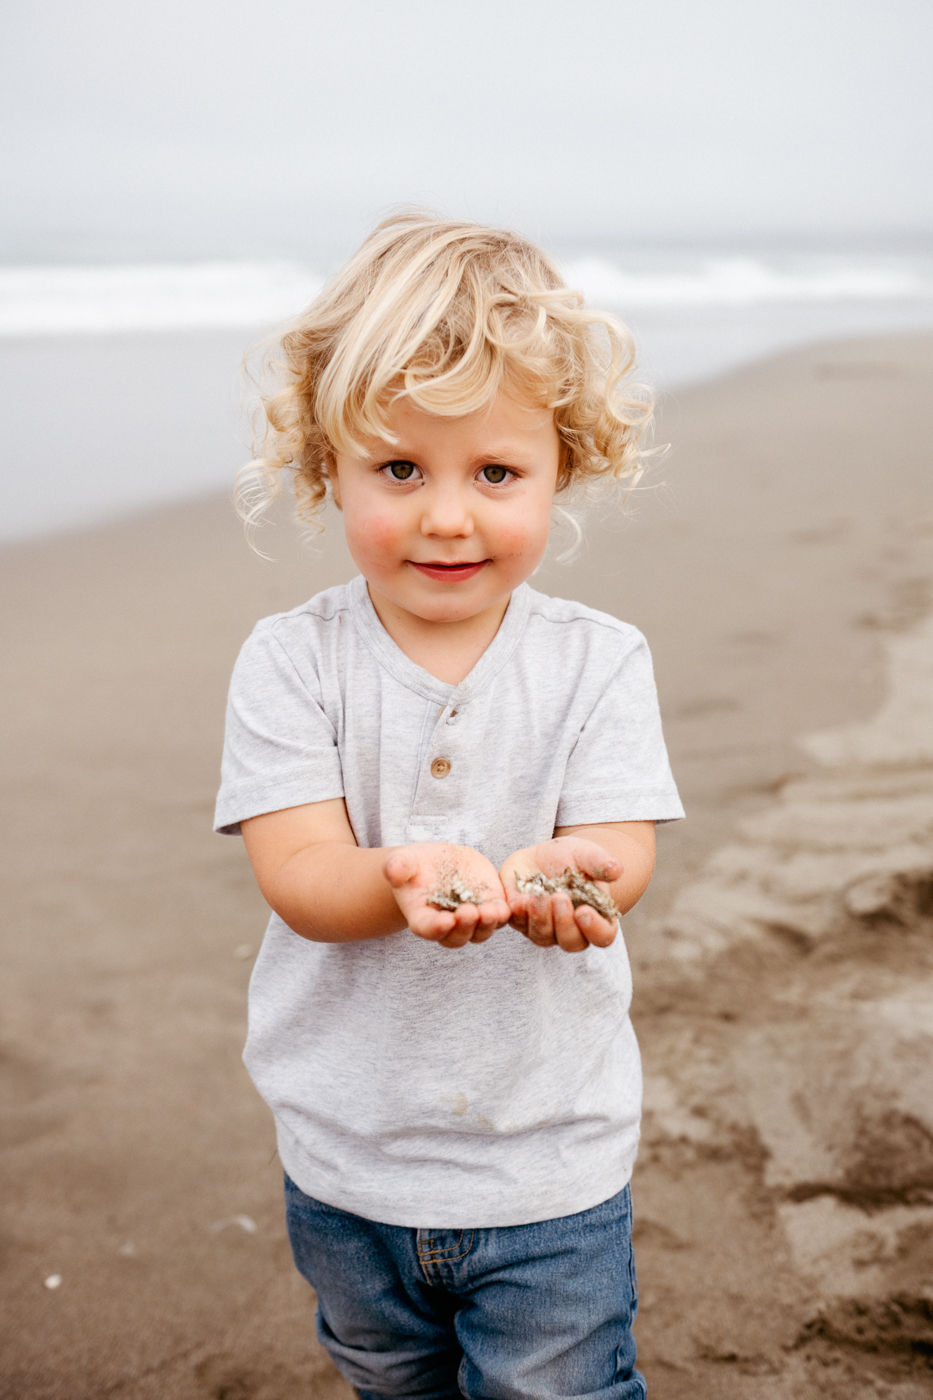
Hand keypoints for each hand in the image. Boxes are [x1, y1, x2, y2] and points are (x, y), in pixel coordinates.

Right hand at [383, 843, 509, 948]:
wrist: (437, 864)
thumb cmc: (414, 866)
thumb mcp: (403, 861)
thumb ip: (397, 867)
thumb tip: (393, 870)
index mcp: (422, 918)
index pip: (428, 929)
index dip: (436, 928)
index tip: (445, 921)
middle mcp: (448, 925)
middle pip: (457, 936)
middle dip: (465, 927)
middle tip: (469, 913)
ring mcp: (471, 918)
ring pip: (481, 931)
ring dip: (488, 924)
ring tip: (492, 911)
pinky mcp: (490, 906)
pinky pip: (499, 917)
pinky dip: (504, 914)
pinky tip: (508, 905)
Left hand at [500, 836, 620, 952]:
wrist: (544, 855)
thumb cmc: (574, 858)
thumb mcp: (587, 855)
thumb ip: (601, 863)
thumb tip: (616, 870)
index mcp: (596, 918)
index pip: (602, 936)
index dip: (595, 929)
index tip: (584, 912)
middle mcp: (571, 929)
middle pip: (571, 941)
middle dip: (564, 923)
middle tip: (559, 899)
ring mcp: (545, 929)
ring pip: (542, 936)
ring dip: (540, 919)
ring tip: (537, 897)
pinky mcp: (521, 920)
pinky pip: (517, 923)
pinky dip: (517, 914)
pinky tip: (517, 901)